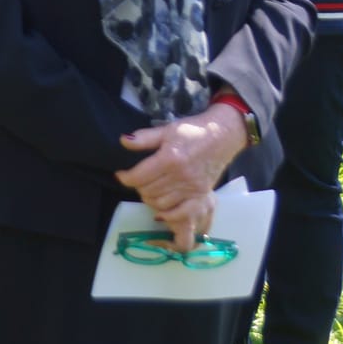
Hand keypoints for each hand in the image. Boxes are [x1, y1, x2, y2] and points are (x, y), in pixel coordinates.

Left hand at [115, 103, 247, 249]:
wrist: (222, 136)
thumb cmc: (192, 131)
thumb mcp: (166, 130)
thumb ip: (144, 138)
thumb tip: (123, 141)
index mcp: (170, 159)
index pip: (139, 177)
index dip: (125, 178)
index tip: (121, 174)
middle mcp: (181, 176)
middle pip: (148, 191)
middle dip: (137, 187)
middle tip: (136, 180)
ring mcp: (192, 188)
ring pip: (160, 203)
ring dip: (150, 199)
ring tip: (148, 189)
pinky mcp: (201, 195)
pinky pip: (181, 213)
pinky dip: (168, 214)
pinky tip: (161, 208)